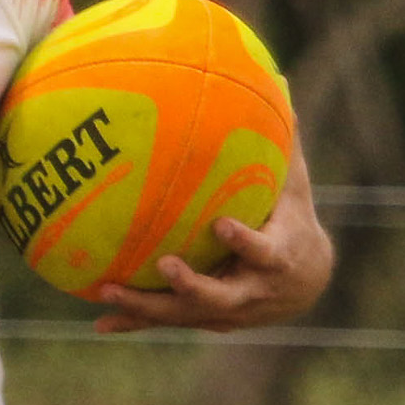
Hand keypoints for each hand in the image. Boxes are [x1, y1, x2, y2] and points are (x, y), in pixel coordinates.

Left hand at [93, 136, 333, 333]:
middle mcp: (254, 292)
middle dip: (192, 284)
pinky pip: (167, 322)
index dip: (245, 243)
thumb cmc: (293, 222)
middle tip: (163, 264)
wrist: (305, 283)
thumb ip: (283, 144)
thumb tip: (279, 81)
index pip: (265, 252)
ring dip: (147, 306)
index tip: (222, 224)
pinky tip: (98, 322)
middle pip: (221, 296)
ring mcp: (228, 312)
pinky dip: (134, 322)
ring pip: (186, 314)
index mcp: (279, 258)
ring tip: (108, 291)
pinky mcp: (206, 320)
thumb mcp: (295, 188)